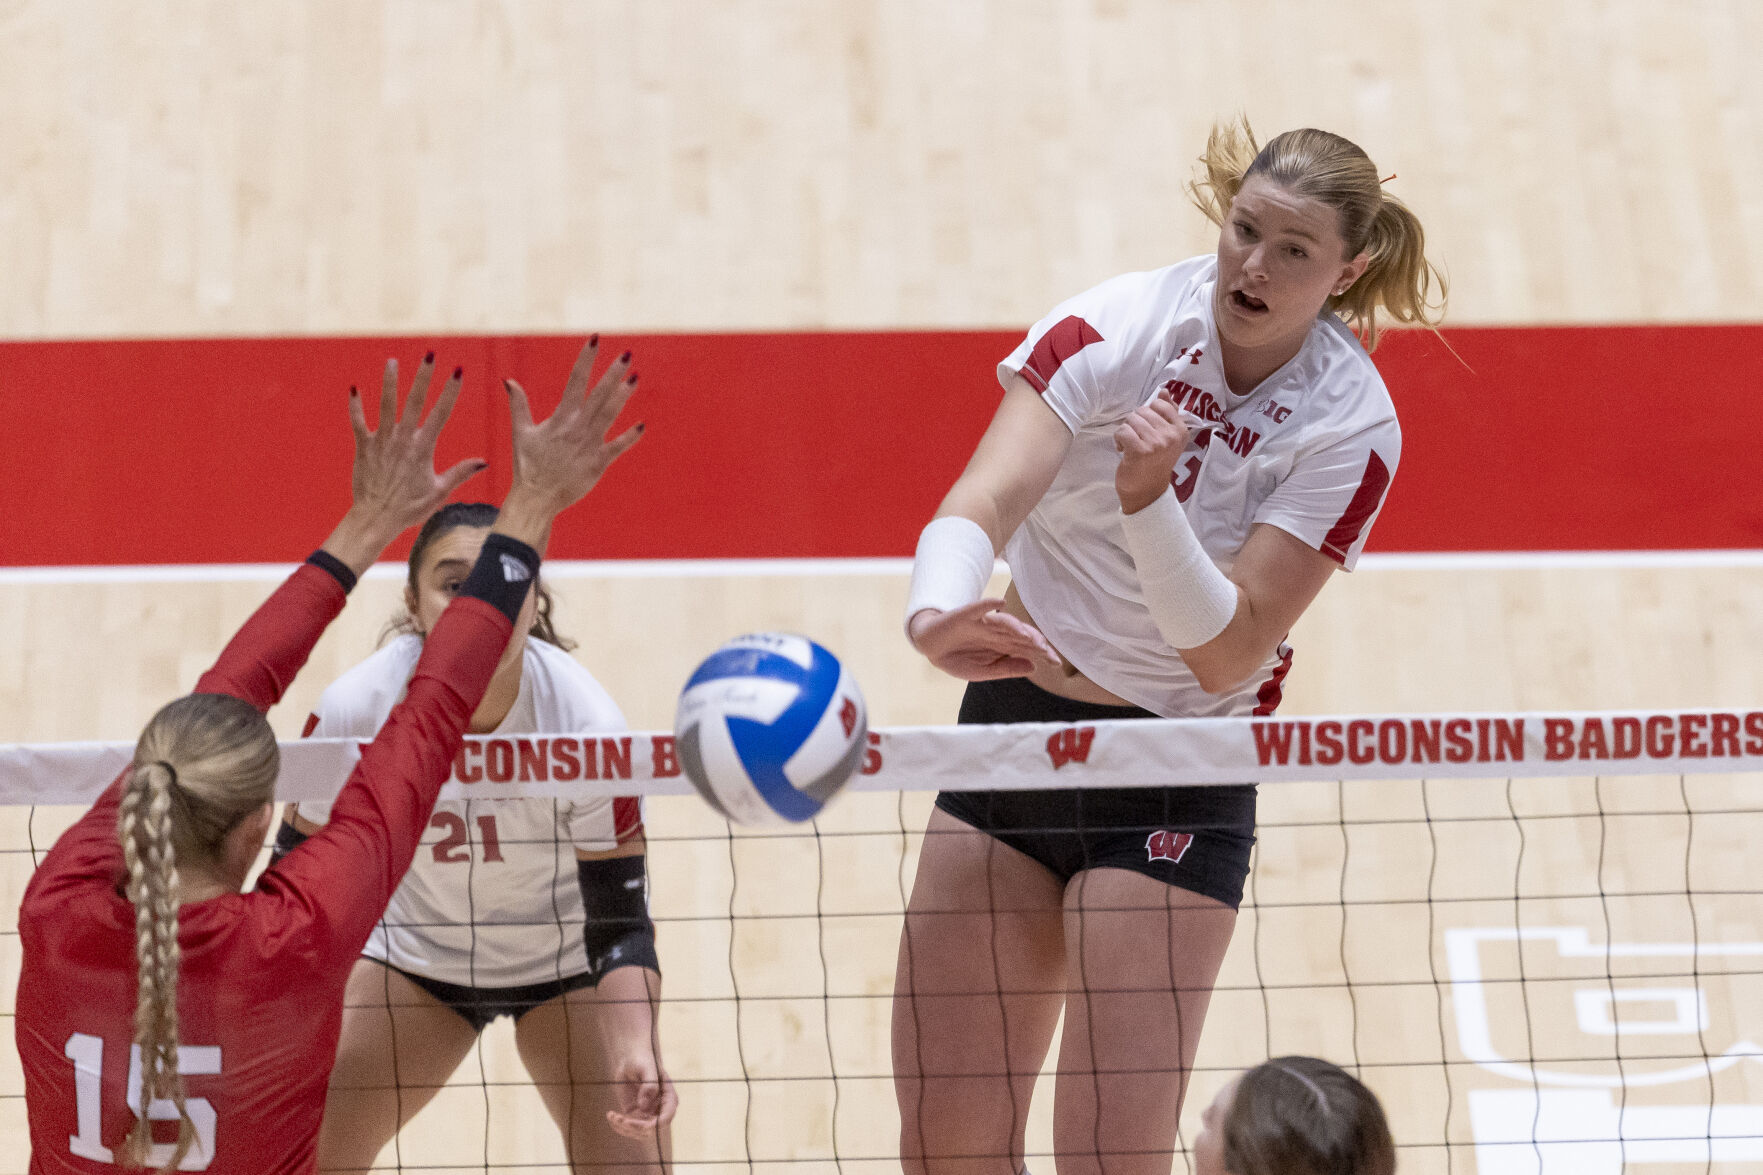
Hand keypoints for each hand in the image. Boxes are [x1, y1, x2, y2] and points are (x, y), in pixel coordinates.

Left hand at [324, 354, 484, 574]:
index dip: (450, 390)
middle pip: (414, 401)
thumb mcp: (439, 492)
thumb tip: (483, 462)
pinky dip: (355, 407)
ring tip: (392, 361)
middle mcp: (403, 440)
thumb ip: (460, 473)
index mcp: (423, 448)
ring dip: (389, 382)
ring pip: (386, 406)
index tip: (458, 371)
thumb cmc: (409, 508)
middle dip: (423, 376)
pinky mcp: (363, 447)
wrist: (376, 519)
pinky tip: (354, 389)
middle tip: (430, 354)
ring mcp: (382, 442)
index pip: (440, 413)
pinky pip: (358, 423)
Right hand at [495, 337, 643, 545]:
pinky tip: (642, 425)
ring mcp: (589, 445)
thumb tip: (508, 380)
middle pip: (598, 394)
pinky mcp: (598, 463)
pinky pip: (617, 447)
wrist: (536, 497)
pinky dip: (630, 437)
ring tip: (635, 377)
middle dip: (612, 373)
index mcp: (560, 418)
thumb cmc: (528, 465)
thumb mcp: (520, 432)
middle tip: (627, 354)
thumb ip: (518, 404)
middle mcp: (577, 428)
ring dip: (623, 396)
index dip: (586, 360)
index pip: (575, 381)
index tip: (595, 339)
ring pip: (610, 415)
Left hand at [604, 1048, 678, 1138]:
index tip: (637, 1124)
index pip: (666, 1118)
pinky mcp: (635, 1115)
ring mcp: (648, 1114)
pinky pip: (628, 1127)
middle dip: (634, 1128)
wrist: (630, 1060)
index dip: (654, 1125)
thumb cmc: (642, 1060)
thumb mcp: (646, 1069)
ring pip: (639, 1132)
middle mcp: (660, 1109)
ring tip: (612, 1115)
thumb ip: (649, 1085)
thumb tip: (644, 1107)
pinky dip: (618, 1125)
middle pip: (651, 1130)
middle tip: (619, 1119)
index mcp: (668, 1098)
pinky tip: (611, 1115)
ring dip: (624, 1128)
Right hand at [908, 599, 1061, 680]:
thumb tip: (1033, 667)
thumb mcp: (983, 671)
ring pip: (1004, 622)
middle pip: (1020, 634)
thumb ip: (1006, 668)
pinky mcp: (966, 615)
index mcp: (1002, 645)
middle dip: (1035, 641)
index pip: (1026, 647)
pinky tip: (1000, 602)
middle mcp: (996, 632)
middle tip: (1048, 650)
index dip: (1042, 653)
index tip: (1056, 662)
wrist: (929, 645)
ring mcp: (982, 622)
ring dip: (1017, 627)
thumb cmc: (957, 658)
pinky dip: (988, 604)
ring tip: (1029, 635)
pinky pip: (979, 607)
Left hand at [1113, 394, 1192, 513]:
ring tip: (1131, 446)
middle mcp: (1171, 436)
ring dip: (1126, 432)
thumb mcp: (1167, 438)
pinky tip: (1123, 450)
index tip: (1148, 430)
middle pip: (1142, 411)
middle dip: (1135, 424)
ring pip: (1131, 419)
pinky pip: (1122, 430)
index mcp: (1181, 430)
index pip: (1160, 404)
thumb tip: (1164, 390)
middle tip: (1138, 440)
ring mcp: (1156, 443)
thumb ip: (1168, 413)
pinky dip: (1118, 439)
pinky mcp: (1140, 450)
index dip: (1148, 415)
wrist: (1147, 492)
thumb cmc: (1155, 463)